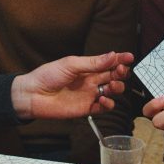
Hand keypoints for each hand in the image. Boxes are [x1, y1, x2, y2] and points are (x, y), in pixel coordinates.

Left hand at [11, 51, 133, 120]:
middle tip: (121, 71)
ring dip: (117, 88)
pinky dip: (108, 104)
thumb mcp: (71, 64)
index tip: (130, 57)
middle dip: (121, 73)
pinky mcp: (86, 109)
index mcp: (87, 68)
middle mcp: (91, 81)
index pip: (108, 63)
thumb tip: (113, 54)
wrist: (33, 94)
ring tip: (113, 86)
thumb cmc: (48, 75)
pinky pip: (103, 108)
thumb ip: (93, 63)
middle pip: (113, 77)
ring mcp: (89, 95)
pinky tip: (104, 99)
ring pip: (111, 92)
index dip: (120, 59)